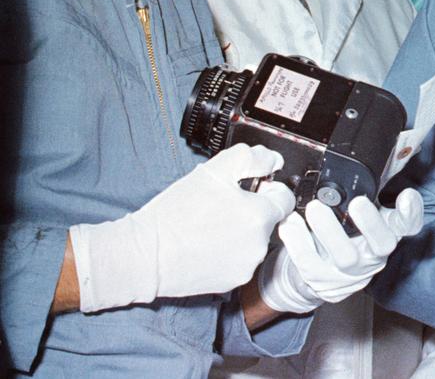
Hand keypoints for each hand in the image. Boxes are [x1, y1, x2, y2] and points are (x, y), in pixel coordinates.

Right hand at [68, 143, 294, 312]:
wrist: (143, 255)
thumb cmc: (175, 214)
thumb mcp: (214, 171)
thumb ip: (251, 159)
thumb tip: (273, 160)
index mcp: (259, 217)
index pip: (284, 198)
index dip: (267, 188)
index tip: (249, 188)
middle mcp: (259, 246)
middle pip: (268, 220)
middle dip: (251, 210)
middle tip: (220, 206)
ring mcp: (246, 267)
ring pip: (254, 241)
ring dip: (240, 231)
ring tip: (209, 226)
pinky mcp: (231, 283)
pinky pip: (240, 260)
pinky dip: (229, 251)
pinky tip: (206, 244)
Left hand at [258, 189, 423, 314]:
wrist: (321, 273)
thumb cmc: (344, 232)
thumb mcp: (360, 212)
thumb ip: (370, 188)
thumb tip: (382, 154)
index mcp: (388, 233)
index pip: (408, 225)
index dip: (412, 213)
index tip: (407, 196)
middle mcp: (374, 255)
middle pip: (382, 244)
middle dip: (371, 223)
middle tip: (357, 202)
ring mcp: (350, 273)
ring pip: (344, 256)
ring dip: (329, 231)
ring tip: (315, 208)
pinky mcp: (324, 283)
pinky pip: (310, 264)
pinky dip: (298, 242)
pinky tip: (290, 225)